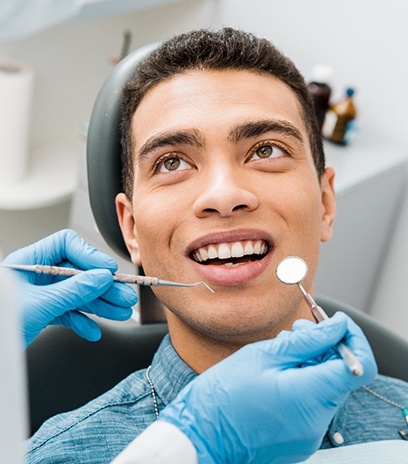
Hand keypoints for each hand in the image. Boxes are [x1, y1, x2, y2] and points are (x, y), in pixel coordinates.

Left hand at [2, 229, 137, 347]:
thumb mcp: (39, 304)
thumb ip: (73, 291)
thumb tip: (101, 278)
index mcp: (30, 261)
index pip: (67, 245)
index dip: (90, 256)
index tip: (107, 271)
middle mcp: (37, 275)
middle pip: (78, 272)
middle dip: (102, 286)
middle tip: (123, 296)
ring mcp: (41, 294)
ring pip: (77, 294)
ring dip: (99, 304)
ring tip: (119, 312)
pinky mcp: (42, 312)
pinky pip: (68, 313)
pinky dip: (81, 322)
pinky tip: (92, 330)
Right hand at [159, 312, 376, 463]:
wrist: (200, 436)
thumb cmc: (223, 395)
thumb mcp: (263, 356)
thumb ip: (307, 341)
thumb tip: (337, 326)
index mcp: (309, 397)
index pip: (358, 366)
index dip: (352, 338)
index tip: (335, 322)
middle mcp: (316, 422)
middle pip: (341, 375)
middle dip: (325, 347)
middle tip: (298, 330)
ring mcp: (309, 434)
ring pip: (326, 387)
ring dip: (312, 363)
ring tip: (282, 350)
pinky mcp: (299, 439)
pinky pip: (313, 404)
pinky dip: (303, 382)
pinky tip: (278, 372)